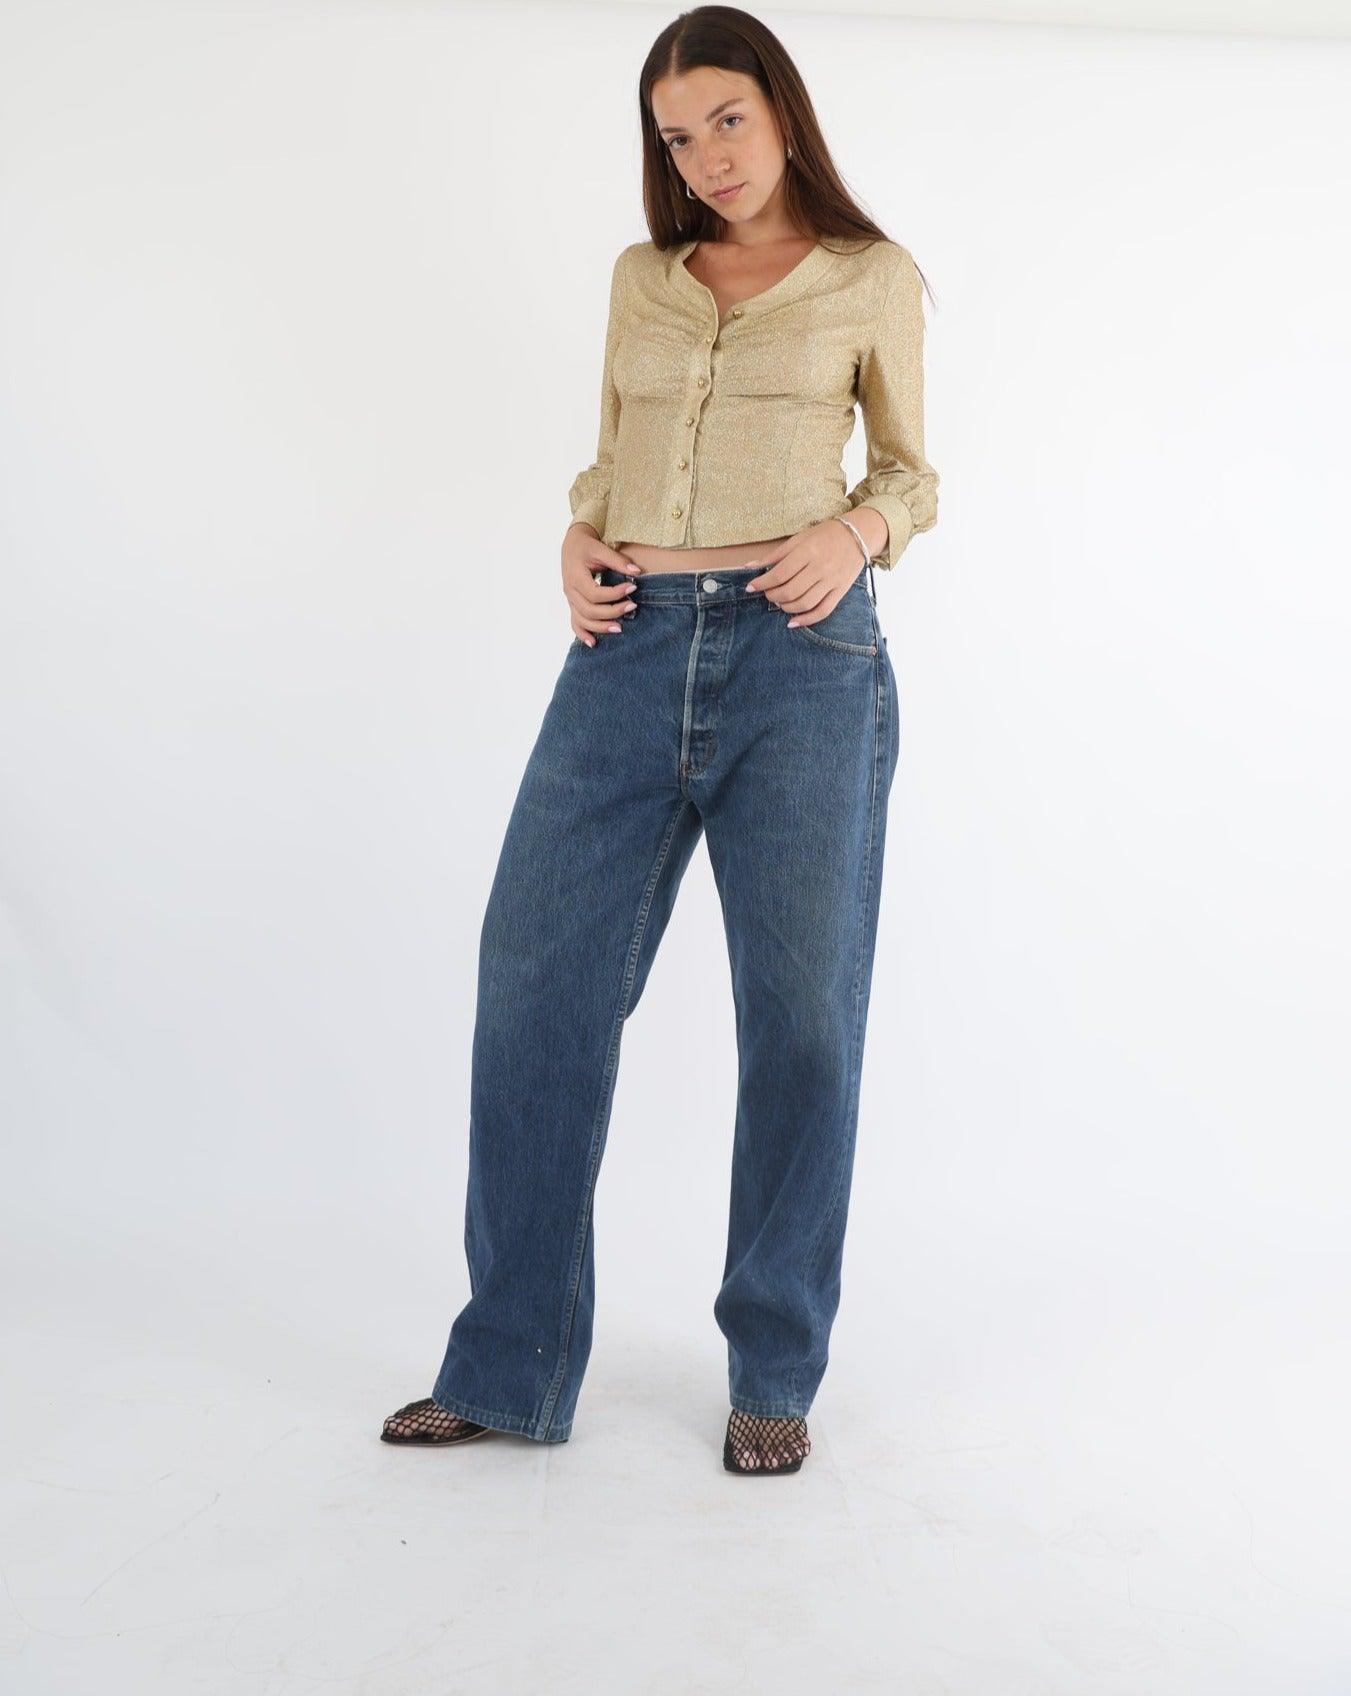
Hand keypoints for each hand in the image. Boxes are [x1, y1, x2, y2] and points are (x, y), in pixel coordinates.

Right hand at [561, 522, 643, 647]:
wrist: (572, 546)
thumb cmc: (586, 546)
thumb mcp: (601, 549)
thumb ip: (618, 561)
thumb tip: (637, 572)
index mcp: (575, 577)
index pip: (595, 593)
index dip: (615, 594)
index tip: (632, 588)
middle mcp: (570, 591)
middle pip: (589, 610)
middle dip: (612, 612)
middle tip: (632, 607)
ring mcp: (570, 600)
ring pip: (583, 620)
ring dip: (601, 627)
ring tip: (620, 628)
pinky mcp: (573, 604)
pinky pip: (575, 623)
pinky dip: (583, 634)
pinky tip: (593, 643)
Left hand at [741, 519, 867, 627]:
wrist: (858, 535)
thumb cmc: (824, 535)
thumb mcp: (798, 539)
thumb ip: (774, 555)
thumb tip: (749, 567)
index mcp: (807, 551)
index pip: (779, 574)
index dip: (762, 583)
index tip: (750, 588)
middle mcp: (820, 567)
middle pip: (790, 591)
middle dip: (773, 596)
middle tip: (768, 594)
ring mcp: (832, 581)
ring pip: (805, 603)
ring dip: (786, 608)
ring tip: (779, 603)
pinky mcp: (841, 591)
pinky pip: (823, 611)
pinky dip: (807, 620)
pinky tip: (793, 622)